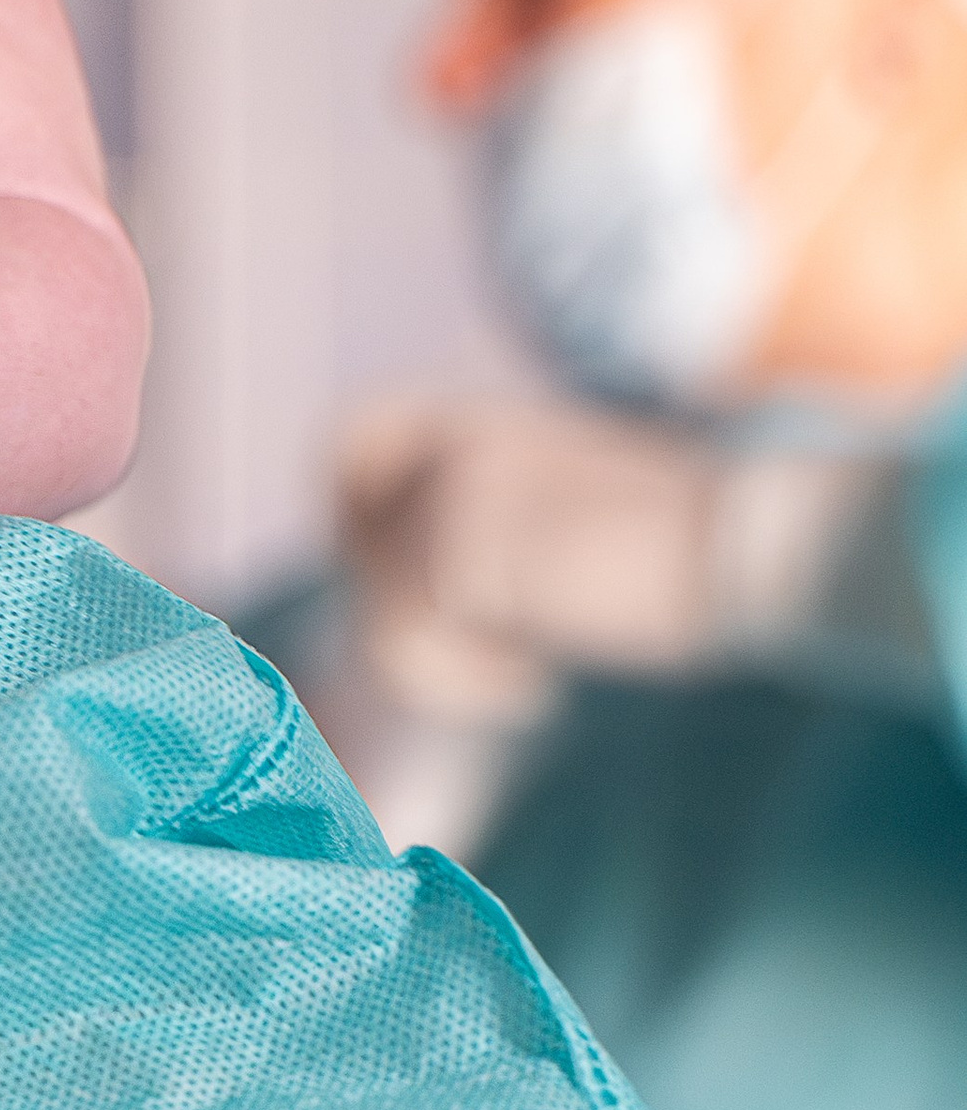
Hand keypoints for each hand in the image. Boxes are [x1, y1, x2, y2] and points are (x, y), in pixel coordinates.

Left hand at [338, 394, 728, 706]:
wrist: (758, 546)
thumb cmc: (699, 560)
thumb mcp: (572, 528)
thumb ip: (492, 539)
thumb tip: (411, 610)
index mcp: (492, 423)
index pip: (361, 436)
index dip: (351, 508)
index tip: (400, 581)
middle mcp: (461, 440)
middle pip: (352, 528)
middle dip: (382, 600)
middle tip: (459, 649)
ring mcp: (458, 488)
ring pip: (384, 609)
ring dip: (446, 669)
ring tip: (526, 677)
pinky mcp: (466, 543)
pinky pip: (419, 640)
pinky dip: (472, 685)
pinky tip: (538, 686)